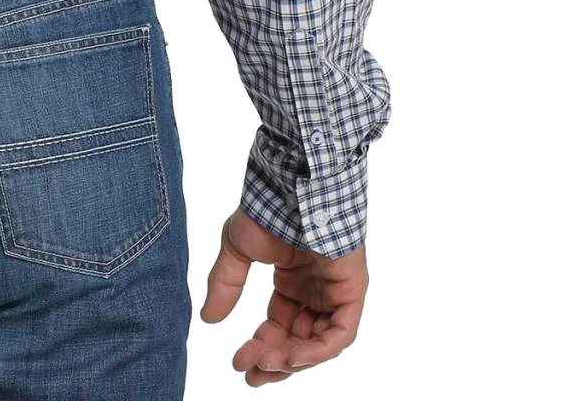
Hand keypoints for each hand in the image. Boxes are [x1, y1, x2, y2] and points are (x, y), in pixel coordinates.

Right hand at [201, 207, 367, 385]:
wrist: (291, 187)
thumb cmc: (266, 209)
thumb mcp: (237, 250)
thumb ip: (225, 284)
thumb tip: (208, 319)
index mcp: (293, 281)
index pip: (279, 326)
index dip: (260, 346)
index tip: (239, 362)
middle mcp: (316, 291)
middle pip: (299, 340)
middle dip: (275, 361)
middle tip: (252, 374)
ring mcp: (336, 292)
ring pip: (319, 342)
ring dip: (294, 359)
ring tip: (267, 364)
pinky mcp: (353, 292)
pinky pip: (341, 334)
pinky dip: (317, 350)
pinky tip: (291, 356)